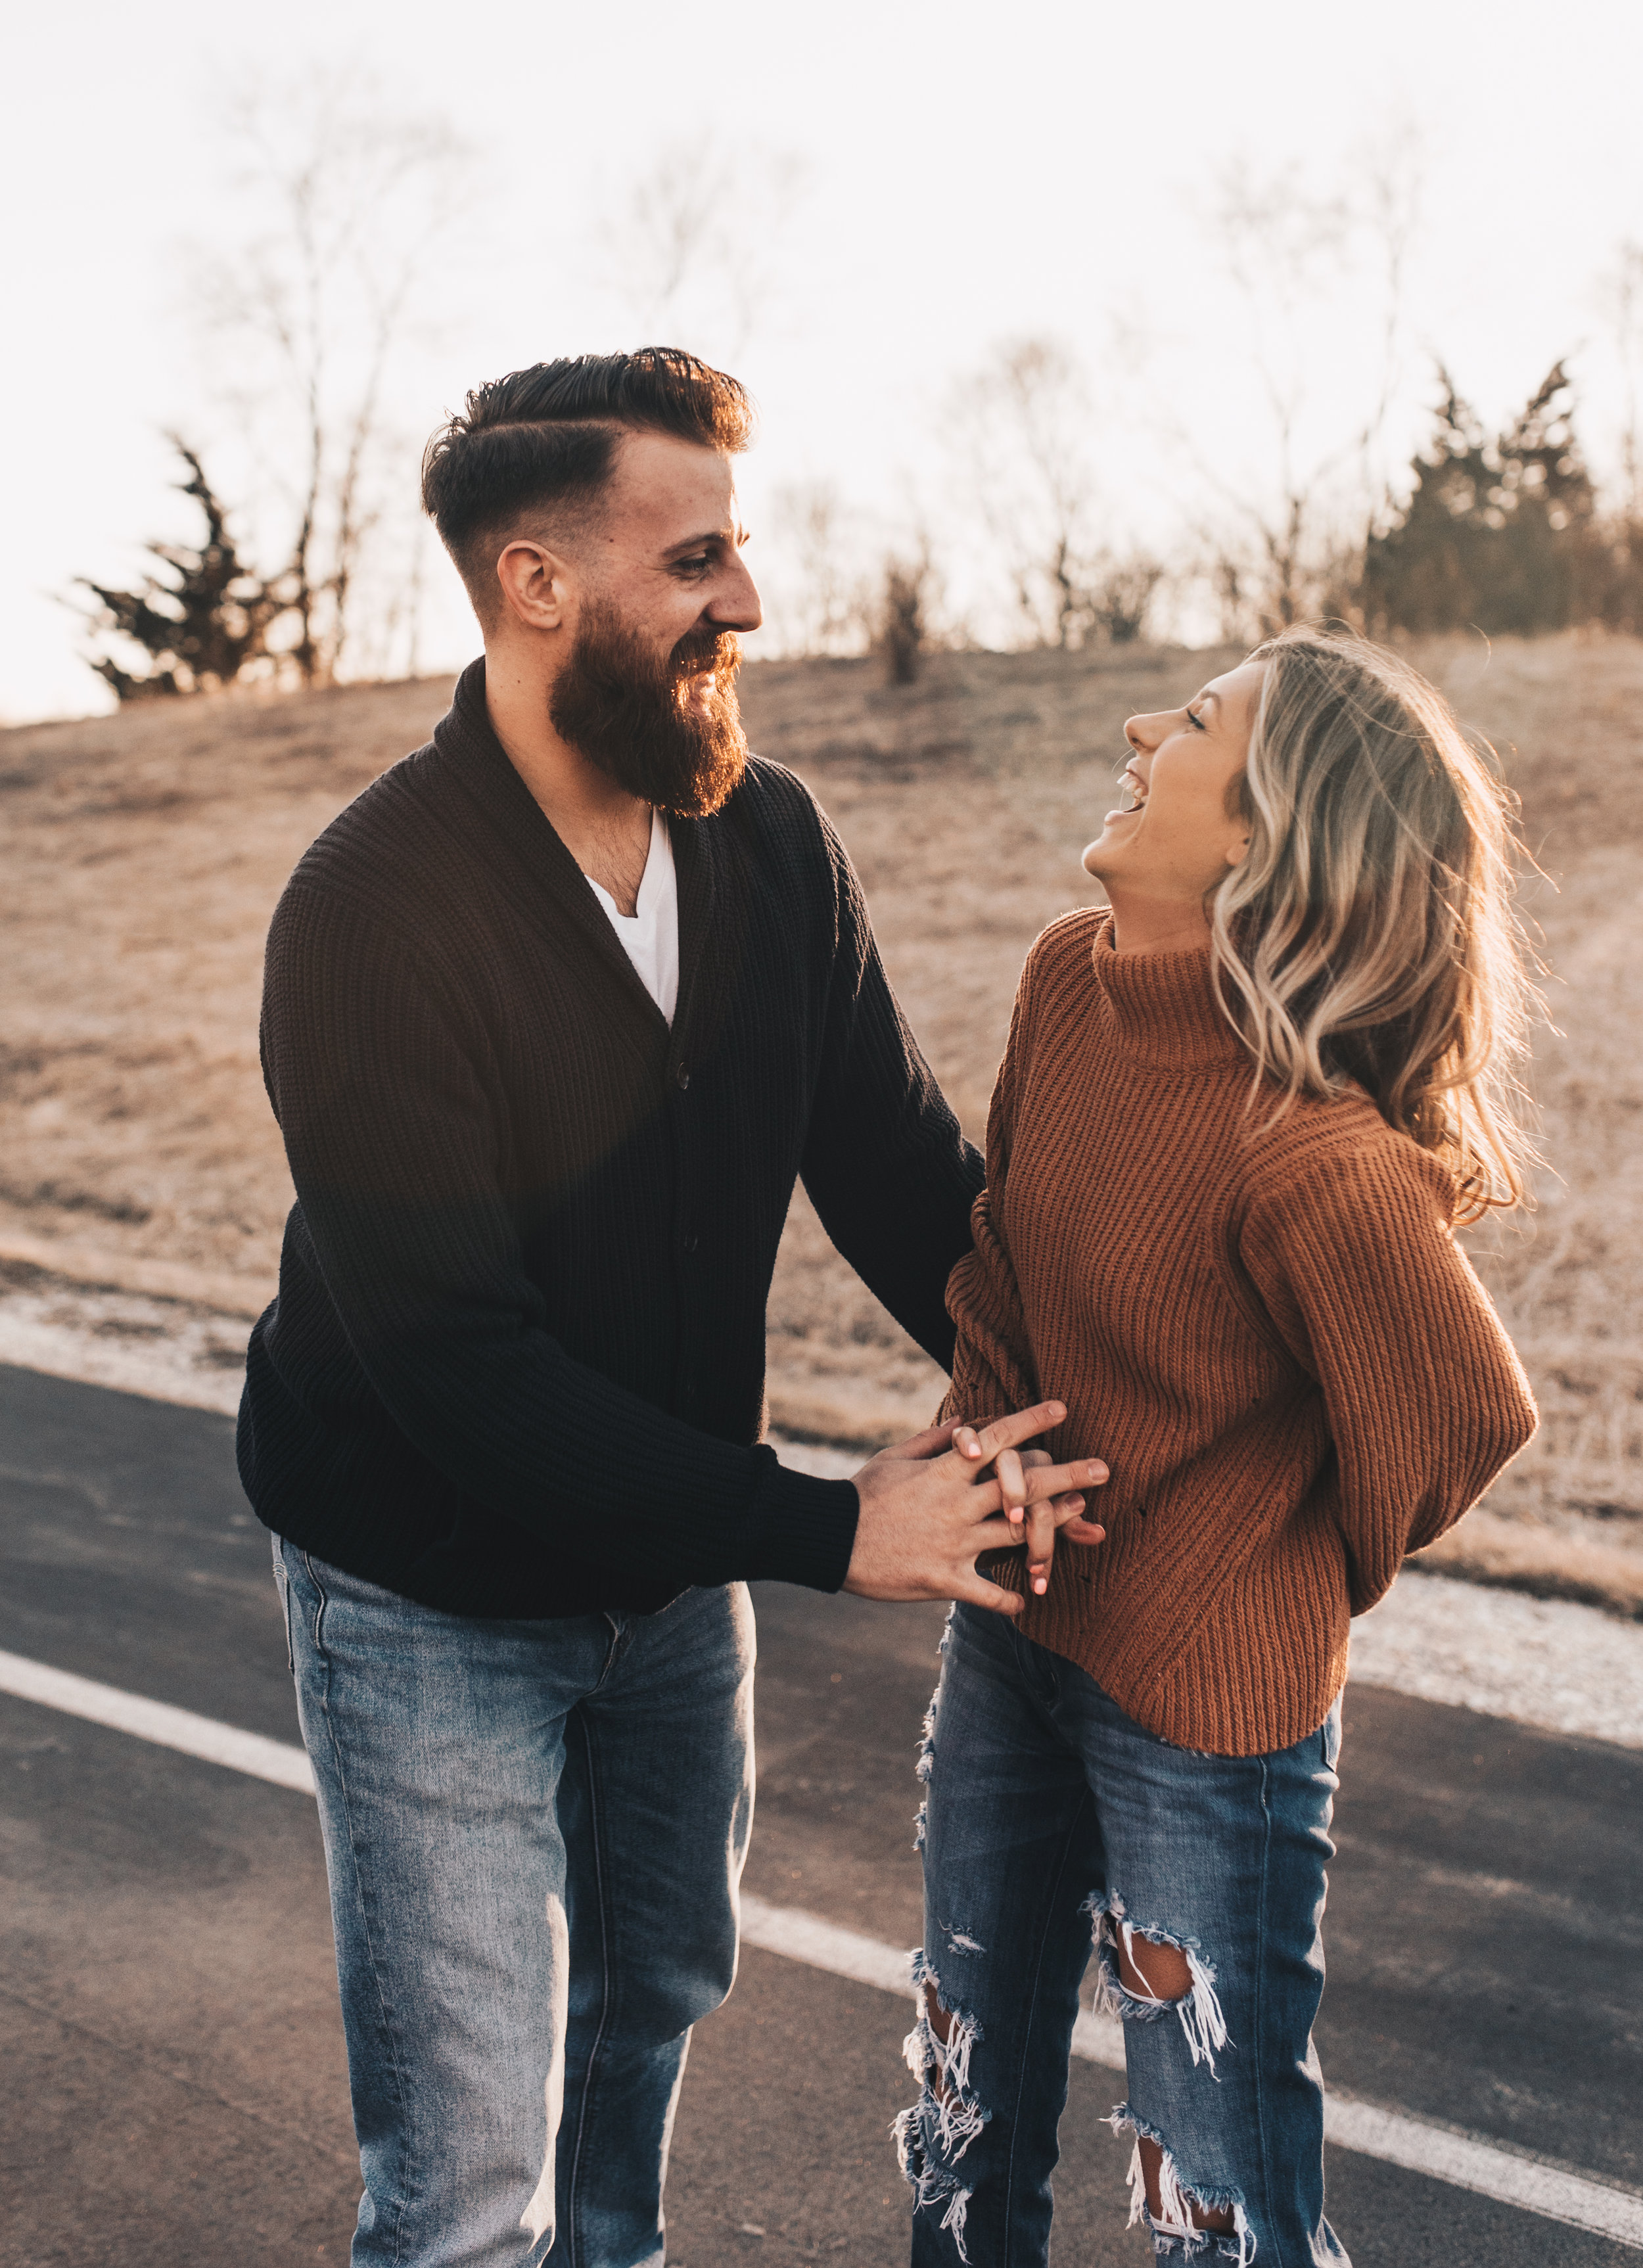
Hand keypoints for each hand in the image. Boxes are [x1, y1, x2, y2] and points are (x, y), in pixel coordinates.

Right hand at [844, 1403, 1107, 1614]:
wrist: (830, 1540)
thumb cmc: (862, 1494)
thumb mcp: (895, 1457)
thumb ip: (934, 1439)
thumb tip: (966, 1418)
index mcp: (945, 1471)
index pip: (998, 1438)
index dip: (1032, 1421)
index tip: (1062, 1408)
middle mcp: (957, 1505)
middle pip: (1024, 1488)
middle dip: (1068, 1475)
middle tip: (1105, 1467)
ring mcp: (955, 1544)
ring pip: (1019, 1535)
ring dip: (1056, 1528)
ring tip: (1084, 1518)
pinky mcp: (945, 1579)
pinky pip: (989, 1593)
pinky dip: (1011, 1598)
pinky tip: (1029, 1600)